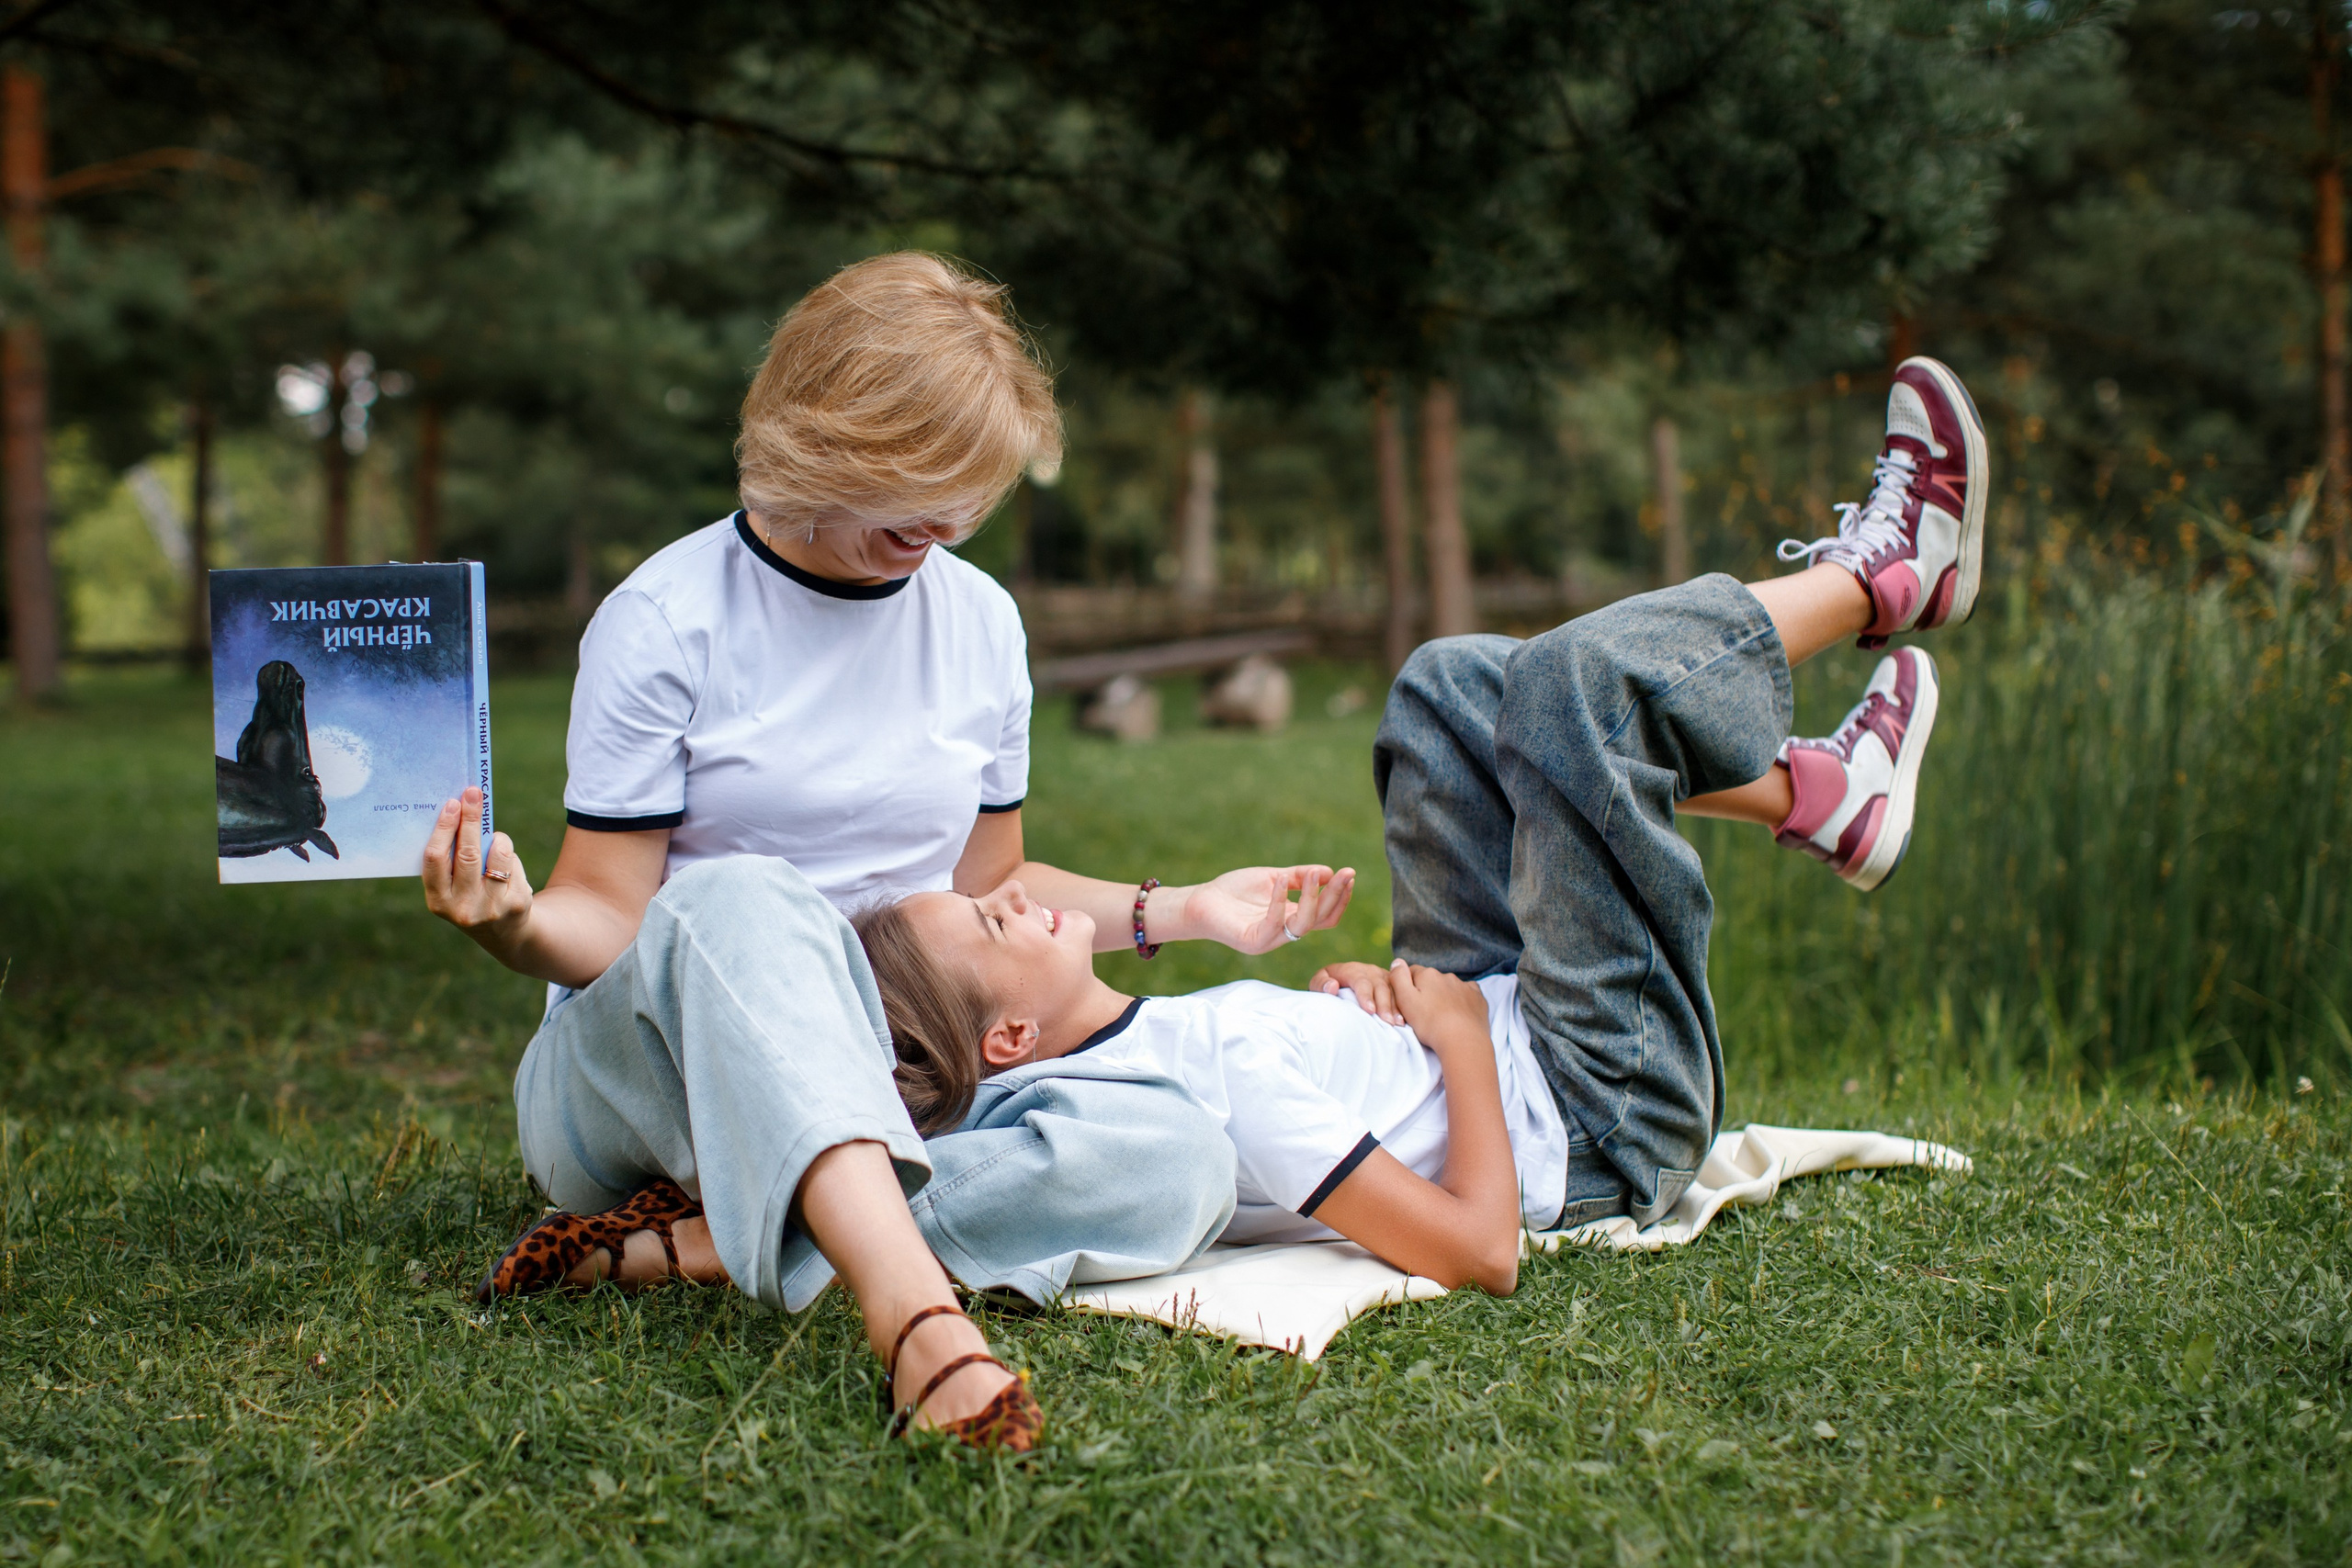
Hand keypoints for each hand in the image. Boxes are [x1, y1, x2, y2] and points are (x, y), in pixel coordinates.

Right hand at [422, 787, 531, 948]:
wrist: (506, 932)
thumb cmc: (472, 896)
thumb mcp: (454, 887)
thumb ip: (451, 859)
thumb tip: (459, 810)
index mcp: (438, 901)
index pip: (435, 859)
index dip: (443, 829)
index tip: (451, 803)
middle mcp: (463, 908)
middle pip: (466, 853)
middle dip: (470, 819)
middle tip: (473, 793)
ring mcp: (491, 907)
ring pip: (497, 854)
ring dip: (497, 839)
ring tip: (495, 839)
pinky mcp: (517, 903)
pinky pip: (513, 863)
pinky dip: (509, 855)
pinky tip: (507, 865)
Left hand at [1173, 865, 1355, 954]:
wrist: (1199, 902)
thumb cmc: (1234, 891)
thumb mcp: (1272, 878)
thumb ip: (1298, 877)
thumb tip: (1329, 872)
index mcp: (1292, 918)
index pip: (1326, 914)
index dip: (1340, 897)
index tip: (1348, 874)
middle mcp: (1285, 932)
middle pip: (1322, 920)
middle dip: (1336, 896)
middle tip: (1346, 873)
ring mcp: (1270, 940)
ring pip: (1304, 925)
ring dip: (1313, 898)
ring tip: (1313, 874)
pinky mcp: (1252, 941)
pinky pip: (1274, 924)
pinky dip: (1280, 900)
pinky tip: (1281, 879)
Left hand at [1312, 960, 1403, 1024]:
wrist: (1340, 983)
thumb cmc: (1327, 987)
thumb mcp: (1318, 983)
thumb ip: (1321, 984)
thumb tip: (1332, 987)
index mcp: (1352, 969)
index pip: (1361, 981)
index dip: (1366, 995)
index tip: (1369, 1010)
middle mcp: (1370, 971)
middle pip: (1381, 986)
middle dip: (1384, 1004)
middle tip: (1387, 1022)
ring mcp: (1384, 977)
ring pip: (1394, 990)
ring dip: (1397, 1007)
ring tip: (1398, 1023)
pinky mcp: (1393, 985)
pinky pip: (1402, 994)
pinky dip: (1404, 1007)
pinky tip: (1405, 1021)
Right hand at [1389, 962, 1490, 1053]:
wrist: (1463, 1041)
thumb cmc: (1430, 1023)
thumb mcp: (1405, 1000)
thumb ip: (1399, 978)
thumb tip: (1397, 961)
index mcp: (1428, 975)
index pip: (1412, 973)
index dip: (1408, 987)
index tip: (1409, 1003)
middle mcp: (1447, 976)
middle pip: (1432, 980)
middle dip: (1428, 991)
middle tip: (1425, 1013)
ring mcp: (1465, 986)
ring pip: (1449, 987)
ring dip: (1445, 996)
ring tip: (1442, 1016)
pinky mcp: (1478, 998)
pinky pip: (1468, 994)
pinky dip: (1463, 1000)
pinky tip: (1459, 1012)